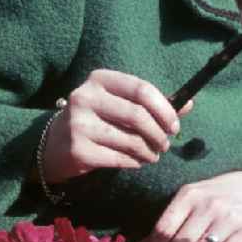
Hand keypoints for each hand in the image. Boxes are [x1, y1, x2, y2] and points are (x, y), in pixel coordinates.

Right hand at [41, 68, 192, 182]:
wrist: (51, 144)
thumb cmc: (95, 119)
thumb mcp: (118, 103)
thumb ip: (152, 102)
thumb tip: (189, 104)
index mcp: (99, 79)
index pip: (141, 89)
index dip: (164, 109)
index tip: (175, 125)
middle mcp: (85, 97)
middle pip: (138, 116)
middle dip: (159, 133)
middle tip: (166, 144)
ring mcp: (79, 124)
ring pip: (130, 140)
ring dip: (149, 151)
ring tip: (153, 154)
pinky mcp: (78, 150)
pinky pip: (119, 159)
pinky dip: (135, 162)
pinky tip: (137, 161)